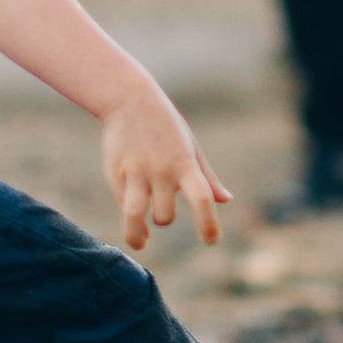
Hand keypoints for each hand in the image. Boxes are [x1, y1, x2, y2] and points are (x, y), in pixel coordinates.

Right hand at [102, 90, 229, 250]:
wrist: (128, 100)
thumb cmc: (165, 125)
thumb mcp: (190, 146)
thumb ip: (207, 176)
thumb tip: (226, 200)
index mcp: (185, 164)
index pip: (202, 199)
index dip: (208, 224)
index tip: (211, 241)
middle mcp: (162, 171)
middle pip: (165, 215)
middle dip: (164, 220)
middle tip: (161, 216)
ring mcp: (137, 173)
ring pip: (136, 216)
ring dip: (137, 234)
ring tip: (139, 243)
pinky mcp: (117, 173)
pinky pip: (123, 204)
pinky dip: (129, 218)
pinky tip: (133, 222)